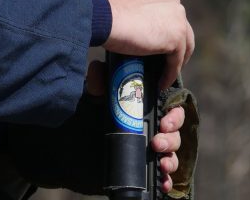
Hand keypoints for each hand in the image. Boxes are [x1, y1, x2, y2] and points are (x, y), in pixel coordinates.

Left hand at [84, 61, 187, 194]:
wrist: (75, 144)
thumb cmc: (92, 115)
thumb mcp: (95, 97)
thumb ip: (98, 81)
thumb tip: (97, 68)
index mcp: (147, 110)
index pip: (172, 111)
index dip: (174, 117)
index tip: (164, 122)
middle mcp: (152, 129)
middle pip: (174, 134)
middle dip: (170, 139)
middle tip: (156, 143)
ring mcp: (150, 149)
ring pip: (172, 154)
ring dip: (170, 160)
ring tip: (161, 164)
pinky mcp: (144, 167)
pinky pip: (163, 176)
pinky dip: (166, 180)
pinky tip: (162, 182)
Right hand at [100, 0, 194, 89]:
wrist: (104, 15)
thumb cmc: (106, 11)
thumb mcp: (127, 5)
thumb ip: (138, 12)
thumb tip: (134, 26)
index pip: (170, 13)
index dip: (166, 30)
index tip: (158, 43)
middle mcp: (173, 0)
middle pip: (181, 28)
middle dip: (175, 46)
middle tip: (164, 61)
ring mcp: (178, 18)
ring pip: (183, 46)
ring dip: (174, 62)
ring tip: (164, 74)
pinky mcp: (176, 37)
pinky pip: (176, 61)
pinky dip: (169, 74)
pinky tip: (161, 82)